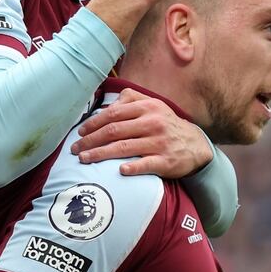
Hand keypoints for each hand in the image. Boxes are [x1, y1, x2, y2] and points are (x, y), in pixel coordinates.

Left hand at [69, 88, 213, 177]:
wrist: (195, 145)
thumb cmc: (166, 124)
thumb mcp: (153, 105)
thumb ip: (130, 100)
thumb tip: (106, 105)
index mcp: (147, 107)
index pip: (114, 114)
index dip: (93, 123)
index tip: (80, 132)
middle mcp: (153, 123)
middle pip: (114, 131)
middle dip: (91, 140)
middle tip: (75, 149)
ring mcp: (159, 143)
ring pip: (124, 148)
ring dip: (100, 154)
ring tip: (84, 159)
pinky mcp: (166, 161)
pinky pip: (146, 164)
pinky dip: (132, 167)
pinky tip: (119, 171)